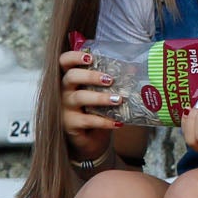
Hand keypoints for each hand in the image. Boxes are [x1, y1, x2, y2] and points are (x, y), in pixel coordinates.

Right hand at [58, 49, 121, 164]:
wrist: (90, 140)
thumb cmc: (96, 111)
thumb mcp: (103, 94)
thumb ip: (112, 81)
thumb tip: (134, 68)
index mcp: (71, 79)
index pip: (64, 62)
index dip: (74, 57)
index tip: (90, 57)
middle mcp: (64, 91)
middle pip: (70, 77)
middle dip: (90, 76)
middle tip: (110, 79)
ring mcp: (65, 109)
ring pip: (79, 97)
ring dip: (100, 98)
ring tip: (118, 99)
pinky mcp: (69, 125)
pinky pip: (86, 120)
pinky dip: (104, 121)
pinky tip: (118, 122)